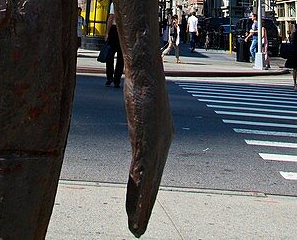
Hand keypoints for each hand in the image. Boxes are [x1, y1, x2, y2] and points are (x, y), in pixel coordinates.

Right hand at [124, 60, 172, 236]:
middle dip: (145, 208)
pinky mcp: (147, 140)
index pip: (152, 174)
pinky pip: (142, 170)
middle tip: (138, 230)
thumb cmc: (143, 87)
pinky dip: (138, 189)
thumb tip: (137, 124)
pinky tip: (134, 204)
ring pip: (148, 182)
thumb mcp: (142, 111)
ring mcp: (155, 144)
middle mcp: (162, 145)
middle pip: (152, 184)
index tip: (139, 213)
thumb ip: (141, 124)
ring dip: (141, 206)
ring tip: (136, 226)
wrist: (147, 73)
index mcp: (161, 140)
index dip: (145, 194)